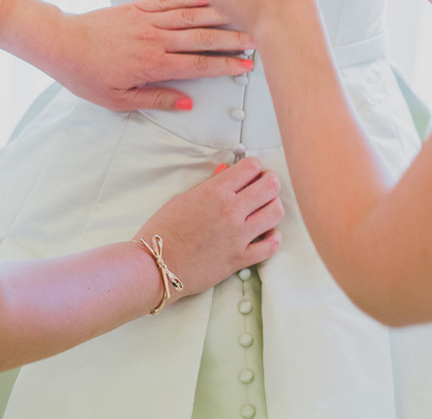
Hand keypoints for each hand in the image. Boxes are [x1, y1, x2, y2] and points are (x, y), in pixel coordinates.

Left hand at [55, 0, 255, 110]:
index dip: (225, 65)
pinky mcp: (138, 7)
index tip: (245, 65)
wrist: (62, 44)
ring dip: (219, 16)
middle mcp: (155, 39)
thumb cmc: (87, 75)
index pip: (198, 64)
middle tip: (256, 39)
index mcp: (152, 64)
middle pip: (202, 38)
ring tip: (242, 16)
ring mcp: (147, 19)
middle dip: (232, 38)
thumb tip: (187, 101)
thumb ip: (156, 99)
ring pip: (191, 16)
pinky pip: (170, 1)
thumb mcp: (119, 100)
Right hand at [137, 156, 282, 300]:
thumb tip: (227, 171)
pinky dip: (273, 238)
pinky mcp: (240, 259)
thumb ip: (210, 185)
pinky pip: (271, 246)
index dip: (254, 166)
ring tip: (264, 209)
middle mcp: (231, 210)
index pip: (252, 166)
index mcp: (216, 191)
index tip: (252, 172)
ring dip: (273, 207)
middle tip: (264, 186)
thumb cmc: (164, 230)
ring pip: (276, 212)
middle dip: (270, 182)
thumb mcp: (184, 198)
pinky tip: (266, 234)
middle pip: (271, 186)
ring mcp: (238, 236)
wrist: (155, 266)